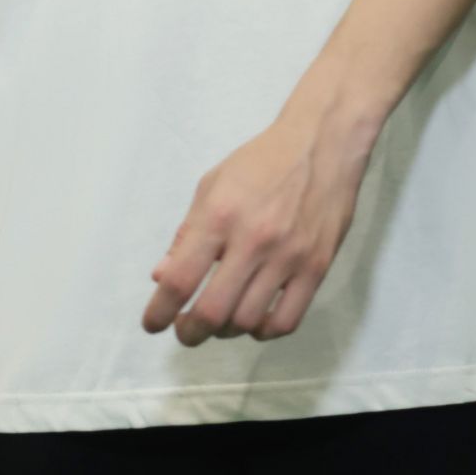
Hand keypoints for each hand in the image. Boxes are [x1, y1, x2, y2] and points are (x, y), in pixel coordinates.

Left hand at [141, 103, 374, 344]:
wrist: (323, 142)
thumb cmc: (261, 161)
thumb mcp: (212, 185)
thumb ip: (187, 234)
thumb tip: (162, 277)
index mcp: (219, 215)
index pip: (180, 279)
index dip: (159, 312)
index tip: (153, 324)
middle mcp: (252, 240)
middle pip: (212, 312)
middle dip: (189, 332)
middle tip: (185, 330)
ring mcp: (288, 256)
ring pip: (247, 321)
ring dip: (224, 331)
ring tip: (219, 320)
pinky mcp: (316, 267)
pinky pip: (286, 321)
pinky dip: (263, 331)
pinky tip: (254, 320)